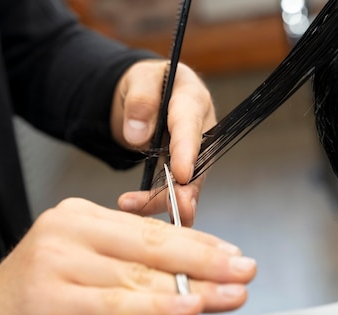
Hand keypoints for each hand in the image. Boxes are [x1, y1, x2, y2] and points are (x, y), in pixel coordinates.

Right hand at [0, 198, 254, 314]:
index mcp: (80, 221)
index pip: (151, 229)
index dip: (198, 242)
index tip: (231, 254)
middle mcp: (69, 230)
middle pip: (153, 244)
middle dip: (207, 260)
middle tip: (245, 269)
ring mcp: (57, 259)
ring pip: (141, 274)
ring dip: (194, 287)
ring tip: (231, 295)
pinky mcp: (51, 295)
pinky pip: (119, 301)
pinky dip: (158, 308)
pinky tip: (189, 309)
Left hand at [110, 60, 216, 225]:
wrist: (148, 94)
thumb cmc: (149, 83)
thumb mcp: (139, 79)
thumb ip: (140, 101)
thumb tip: (137, 136)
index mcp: (192, 99)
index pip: (190, 126)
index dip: (186, 152)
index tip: (181, 174)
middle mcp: (201, 128)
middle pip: (198, 163)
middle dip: (188, 190)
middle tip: (180, 210)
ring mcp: (196, 152)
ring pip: (188, 183)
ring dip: (170, 202)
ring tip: (141, 211)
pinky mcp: (185, 169)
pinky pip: (176, 190)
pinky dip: (158, 203)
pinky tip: (136, 210)